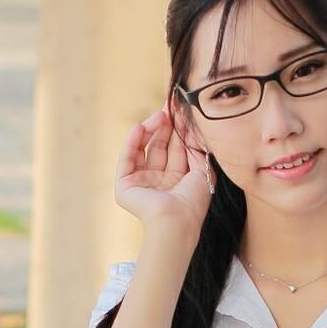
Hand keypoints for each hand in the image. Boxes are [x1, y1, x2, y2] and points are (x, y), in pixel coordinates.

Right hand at [114, 103, 212, 234]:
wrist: (176, 220)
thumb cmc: (193, 202)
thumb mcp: (202, 170)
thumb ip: (196, 148)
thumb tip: (192, 126)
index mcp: (177, 181)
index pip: (176, 149)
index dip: (178, 130)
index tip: (181, 110)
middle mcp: (158, 181)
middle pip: (159, 146)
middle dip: (164, 126)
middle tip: (169, 107)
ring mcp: (141, 183)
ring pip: (143, 149)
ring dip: (150, 130)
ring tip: (159, 115)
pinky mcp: (125, 186)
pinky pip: (127, 158)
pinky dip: (132, 142)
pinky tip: (139, 127)